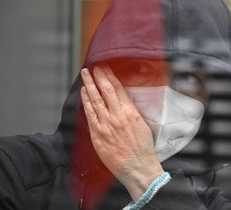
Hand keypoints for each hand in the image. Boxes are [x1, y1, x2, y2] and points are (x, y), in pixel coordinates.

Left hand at [80, 65, 163, 200]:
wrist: (138, 167)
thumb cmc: (143, 148)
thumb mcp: (143, 125)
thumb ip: (132, 112)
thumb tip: (123, 101)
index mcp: (131, 113)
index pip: (118, 89)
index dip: (110, 76)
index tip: (105, 68)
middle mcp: (118, 116)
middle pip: (106, 90)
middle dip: (99, 76)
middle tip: (94, 66)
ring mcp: (106, 125)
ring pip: (95, 100)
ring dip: (89, 85)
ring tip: (85, 74)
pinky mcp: (97, 135)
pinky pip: (90, 114)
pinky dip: (86, 102)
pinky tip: (84, 93)